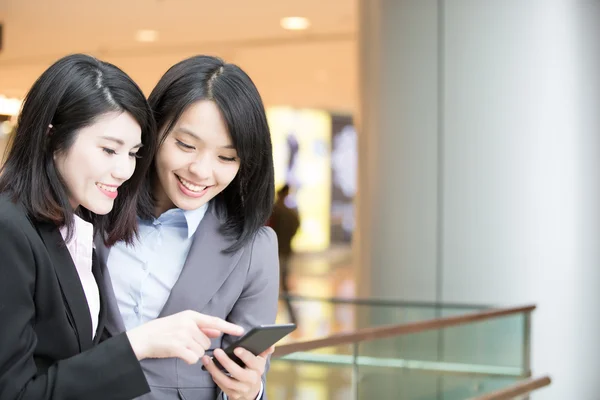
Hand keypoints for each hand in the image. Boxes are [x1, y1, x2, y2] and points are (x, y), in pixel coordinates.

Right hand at [126, 310, 243, 363]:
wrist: (143, 337)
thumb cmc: (164, 331)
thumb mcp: (183, 323)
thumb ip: (201, 327)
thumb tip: (218, 331)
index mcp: (191, 315)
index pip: (214, 321)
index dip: (229, 327)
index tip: (241, 330)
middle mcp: (188, 323)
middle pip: (207, 342)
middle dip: (199, 346)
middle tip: (184, 343)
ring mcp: (183, 335)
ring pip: (201, 351)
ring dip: (192, 353)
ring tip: (179, 347)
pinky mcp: (177, 347)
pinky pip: (193, 358)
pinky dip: (187, 359)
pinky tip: (178, 354)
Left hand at [202, 346, 274, 399]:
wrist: (251, 391)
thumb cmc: (253, 369)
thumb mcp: (260, 360)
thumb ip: (264, 350)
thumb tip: (271, 344)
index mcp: (258, 369)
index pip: (252, 362)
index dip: (245, 356)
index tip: (236, 348)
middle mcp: (251, 380)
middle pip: (237, 372)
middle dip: (226, 361)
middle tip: (217, 351)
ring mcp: (241, 389)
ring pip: (226, 381)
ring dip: (214, 370)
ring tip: (206, 359)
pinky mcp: (233, 394)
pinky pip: (221, 386)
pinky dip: (214, 376)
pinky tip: (209, 368)